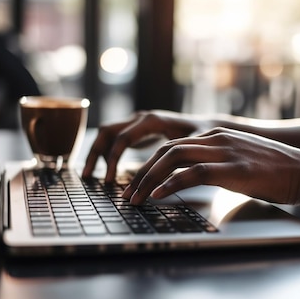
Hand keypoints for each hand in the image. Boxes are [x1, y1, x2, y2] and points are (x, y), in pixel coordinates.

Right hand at [83, 110, 210, 180]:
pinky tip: (110, 173)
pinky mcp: (139, 130)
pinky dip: (110, 154)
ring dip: (100, 154)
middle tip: (89, 177)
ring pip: (109, 134)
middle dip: (96, 154)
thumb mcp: (193, 146)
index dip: (114, 160)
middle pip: (108, 132)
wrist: (210, 126)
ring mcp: (138, 122)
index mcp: (152, 120)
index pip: (123, 138)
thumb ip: (177, 158)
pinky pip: (117, 139)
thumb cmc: (203, 136)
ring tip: (93, 176)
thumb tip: (163, 178)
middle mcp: (142, 118)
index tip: (110, 180)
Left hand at [123, 127, 299, 204]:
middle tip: (126, 193)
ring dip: (148, 179)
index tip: (136, 183)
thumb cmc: (278, 172)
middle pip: (166, 151)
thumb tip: (197, 178)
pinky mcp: (233, 167)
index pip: (172, 146)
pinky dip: (170, 184)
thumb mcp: (241, 161)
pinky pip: (192, 174)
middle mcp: (216, 137)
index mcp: (216, 135)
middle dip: (141, 173)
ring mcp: (224, 150)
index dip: (149, 164)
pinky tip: (156, 197)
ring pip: (173, 159)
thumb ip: (218, 164)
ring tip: (134, 198)